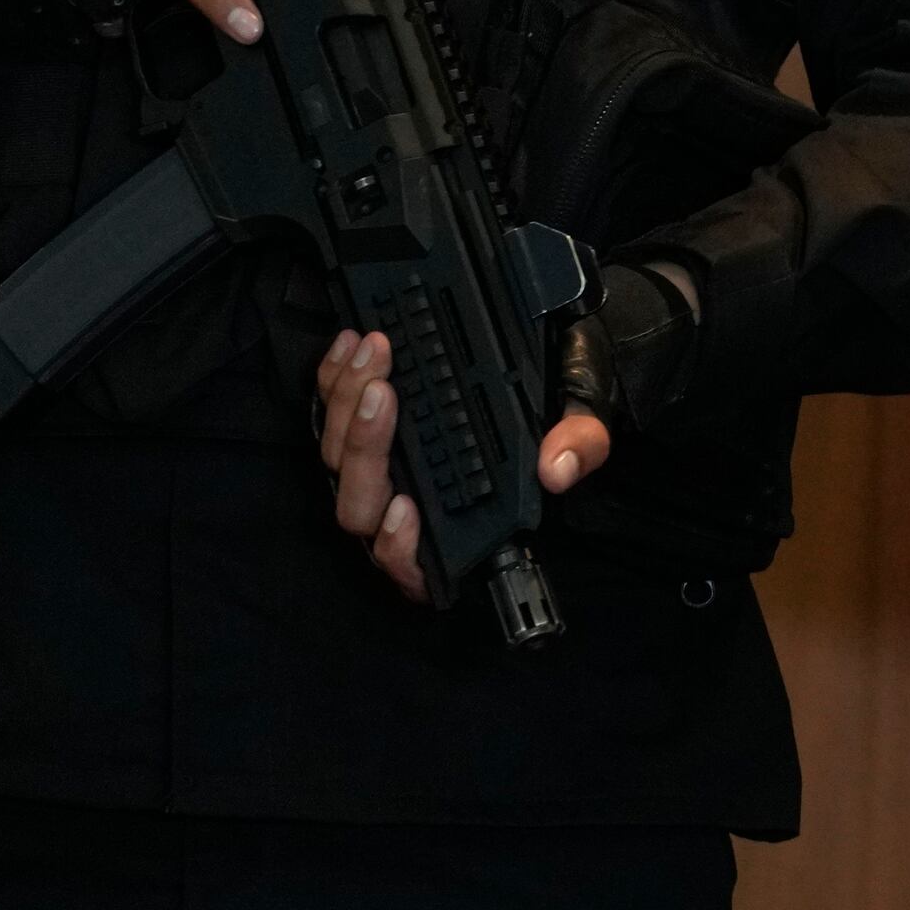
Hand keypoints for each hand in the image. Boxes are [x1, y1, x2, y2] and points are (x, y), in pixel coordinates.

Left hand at [313, 327, 611, 605]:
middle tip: (383, 390)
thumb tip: (558, 468)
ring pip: (335, 458)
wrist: (547, 352)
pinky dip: (332, 381)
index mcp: (459, 523)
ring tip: (372, 354)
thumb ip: (580, 440)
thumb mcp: (583, 413)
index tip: (406, 509)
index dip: (398, 546)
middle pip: (359, 503)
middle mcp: (408, 503)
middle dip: (364, 447)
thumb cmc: (559, 400)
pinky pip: (326, 414)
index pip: (414, 562)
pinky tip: (350, 346)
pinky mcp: (355, 423)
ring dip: (345, 406)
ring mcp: (377, 466)